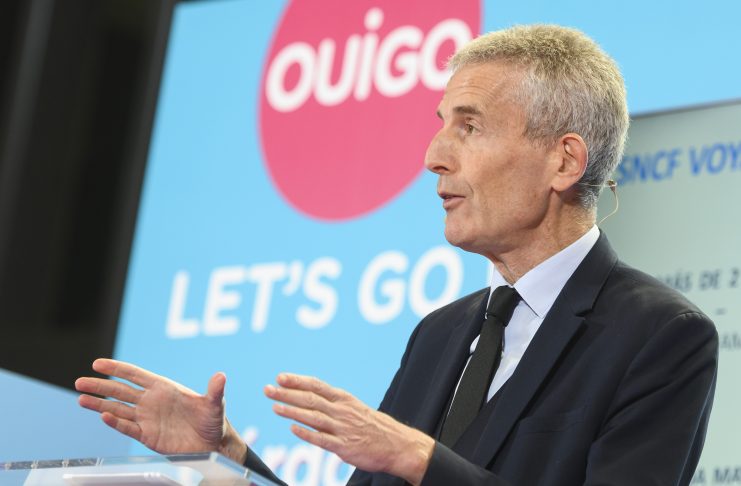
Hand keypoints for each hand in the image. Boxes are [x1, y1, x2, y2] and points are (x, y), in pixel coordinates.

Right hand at [75, 358, 246, 462]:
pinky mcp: (148, 436)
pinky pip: (128, 428)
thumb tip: (221, 376)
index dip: (117, 368)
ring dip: (100, 404)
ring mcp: (148, 419)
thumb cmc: (214, 421)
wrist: (213, 444)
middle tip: (79, 382)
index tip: (97, 364)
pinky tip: (103, 417)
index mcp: (164, 388)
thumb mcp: (215, 404)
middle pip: (120, 391)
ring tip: (81, 399)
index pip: (135, 375)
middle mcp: (152, 402)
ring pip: (118, 409)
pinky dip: (116, 423)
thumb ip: (215, 391)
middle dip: (100, 386)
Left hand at [265, 373, 433, 485]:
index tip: (280, 377)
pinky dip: (306, 434)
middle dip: (287, 393)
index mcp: (344, 400)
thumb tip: (311, 401)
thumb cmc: (375, 427)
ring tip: (275, 407)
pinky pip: (322, 440)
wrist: (398, 445)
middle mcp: (341, 411)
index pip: (316, 386)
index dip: (297, 381)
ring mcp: (342, 429)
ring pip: (313, 417)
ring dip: (292, 411)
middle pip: (310, 399)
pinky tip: (293, 429)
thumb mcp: (355, 408)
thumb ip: (334, 405)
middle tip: (268, 389)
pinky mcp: (344, 447)